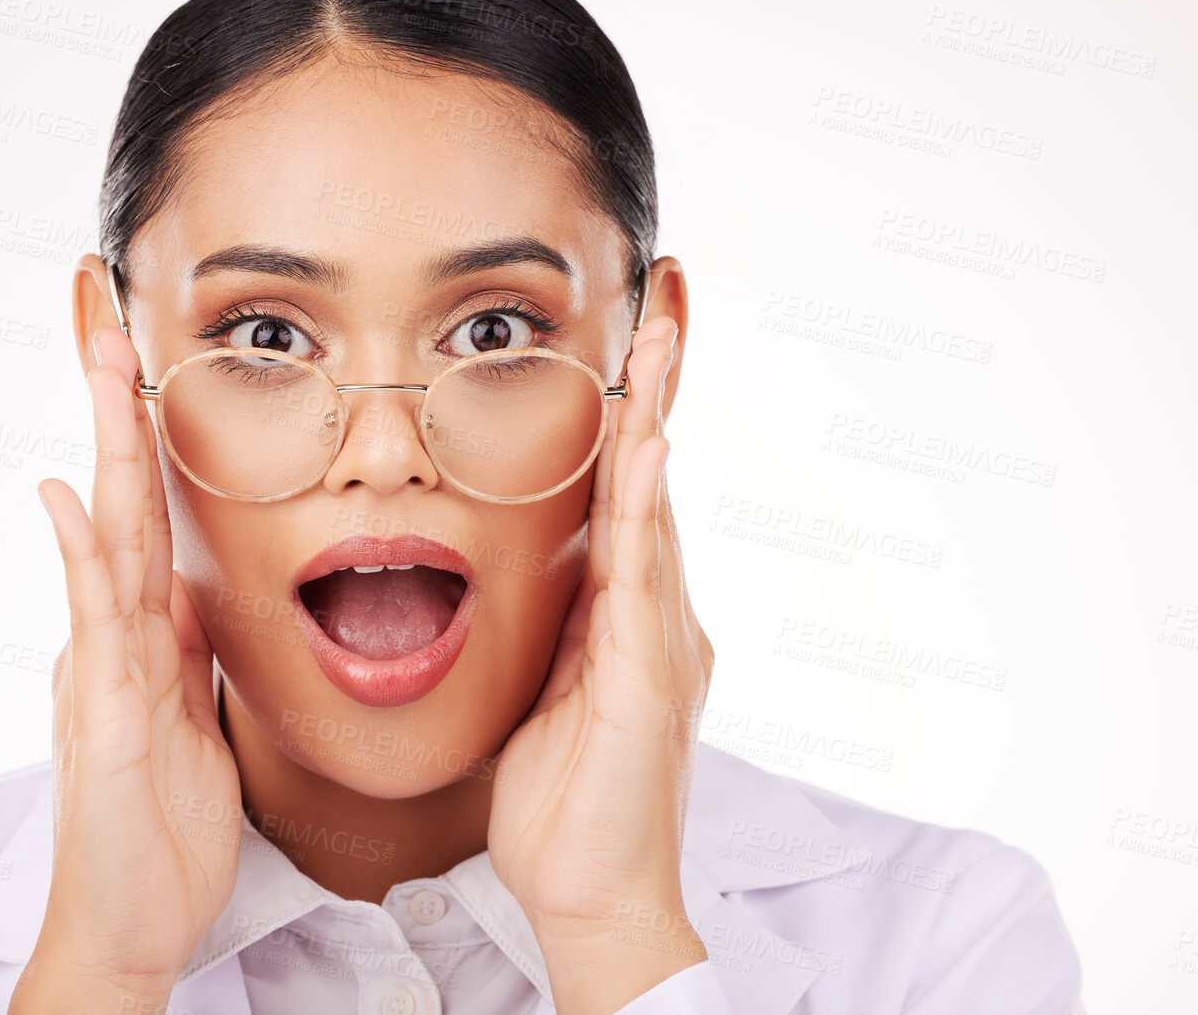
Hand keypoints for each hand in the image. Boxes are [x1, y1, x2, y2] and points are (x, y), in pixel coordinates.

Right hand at [10, 326, 241, 1014]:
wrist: (130, 926)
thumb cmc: (162, 831)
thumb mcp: (194, 721)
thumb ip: (185, 652)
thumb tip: (189, 589)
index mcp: (145, 635)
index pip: (148, 512)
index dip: (147, 433)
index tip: (147, 355)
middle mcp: (114, 636)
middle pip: (119, 497)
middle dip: (117, 403)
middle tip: (109, 309)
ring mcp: (100, 668)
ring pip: (105, 534)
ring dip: (104, 443)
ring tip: (104, 359)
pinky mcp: (98, 714)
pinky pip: (93, 621)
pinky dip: (78, 553)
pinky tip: (65, 493)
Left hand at [486, 316, 714, 1014]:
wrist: (590, 898)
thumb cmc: (563, 805)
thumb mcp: (547, 694)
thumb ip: (554, 630)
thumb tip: (533, 582)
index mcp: (628, 618)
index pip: (628, 495)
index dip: (631, 416)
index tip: (630, 341)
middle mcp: (658, 616)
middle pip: (655, 479)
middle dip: (659, 388)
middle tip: (663, 298)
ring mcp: (663, 642)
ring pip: (657, 506)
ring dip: (656, 415)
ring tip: (660, 333)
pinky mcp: (651, 678)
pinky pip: (642, 572)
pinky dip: (645, 502)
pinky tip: (646, 443)